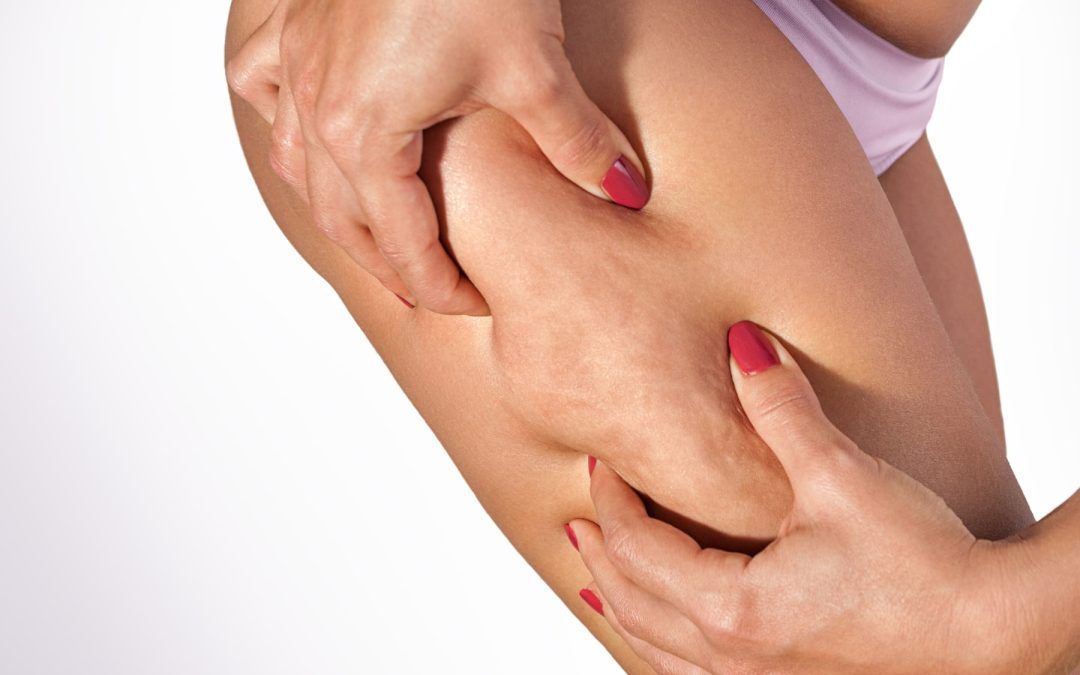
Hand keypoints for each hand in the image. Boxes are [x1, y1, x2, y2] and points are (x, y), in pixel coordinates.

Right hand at [226, 0, 649, 312]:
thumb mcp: (535, 68)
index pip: (399, 242)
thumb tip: (626, 192)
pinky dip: (284, 121)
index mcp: (366, 135)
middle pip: (343, 221)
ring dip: (338, 211)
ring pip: (299, 168)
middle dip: (389, 264)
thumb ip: (578, 142)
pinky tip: (309, 130)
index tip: (472, 302)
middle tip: (432, 287)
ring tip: (376, 234)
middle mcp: (316, 110)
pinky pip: (261, 87)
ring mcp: (297, 66)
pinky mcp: (294, 25)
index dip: (437, 284)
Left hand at [567, 321, 1068, 673]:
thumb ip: (781, 410)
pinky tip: (661, 634)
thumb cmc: (926, 565)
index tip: (600, 462)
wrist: (996, 635)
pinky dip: (658, 646)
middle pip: (632, 603)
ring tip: (594, 576)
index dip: (611, 501)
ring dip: (619, 605)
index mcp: (733, 608)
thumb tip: (742, 344)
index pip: (637, 549)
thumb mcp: (842, 477)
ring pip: (654, 649)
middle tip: (578, 514)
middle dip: (599, 553)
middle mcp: (734, 659)